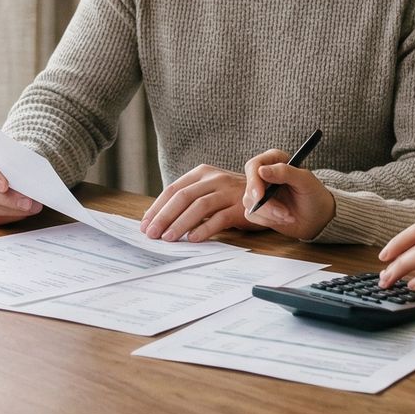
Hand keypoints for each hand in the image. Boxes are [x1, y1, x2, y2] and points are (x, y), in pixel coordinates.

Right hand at [0, 143, 41, 225]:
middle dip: (7, 199)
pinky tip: (22, 213)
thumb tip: (29, 173)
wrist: (7, 165)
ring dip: (10, 210)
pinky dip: (7, 217)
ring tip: (31, 208)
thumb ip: (16, 159)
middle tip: (28, 203)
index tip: (5, 186)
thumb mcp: (13, 151)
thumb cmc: (11, 157)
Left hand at [139, 164, 266, 241]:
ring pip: (199, 207)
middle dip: (164, 217)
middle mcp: (214, 178)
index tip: (145, 224)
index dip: (157, 207)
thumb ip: (189, 201)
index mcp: (202, 173)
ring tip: (168, 238)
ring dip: (180, 224)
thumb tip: (158, 220)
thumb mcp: (210, 192)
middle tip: (152, 234)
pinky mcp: (242, 206)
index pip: (173, 189)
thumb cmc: (232, 198)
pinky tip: (193, 239)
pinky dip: (205, 229)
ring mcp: (229, 191)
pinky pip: (219, 218)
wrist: (269, 195)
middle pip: (183, 197)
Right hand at [239, 149, 336, 241]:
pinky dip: (268, 220)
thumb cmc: (314, 194)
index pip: (254, 165)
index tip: (260, 196)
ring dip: (270, 214)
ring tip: (289, 216)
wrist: (318, 217)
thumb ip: (285, 172)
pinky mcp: (257, 208)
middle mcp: (263, 175)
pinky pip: (252, 215)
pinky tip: (283, 219)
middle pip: (250, 187)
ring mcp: (259, 192)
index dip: (253, 181)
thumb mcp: (305, 181)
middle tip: (285, 213)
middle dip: (267, 205)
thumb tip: (261, 170)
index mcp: (274, 160)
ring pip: (250, 203)